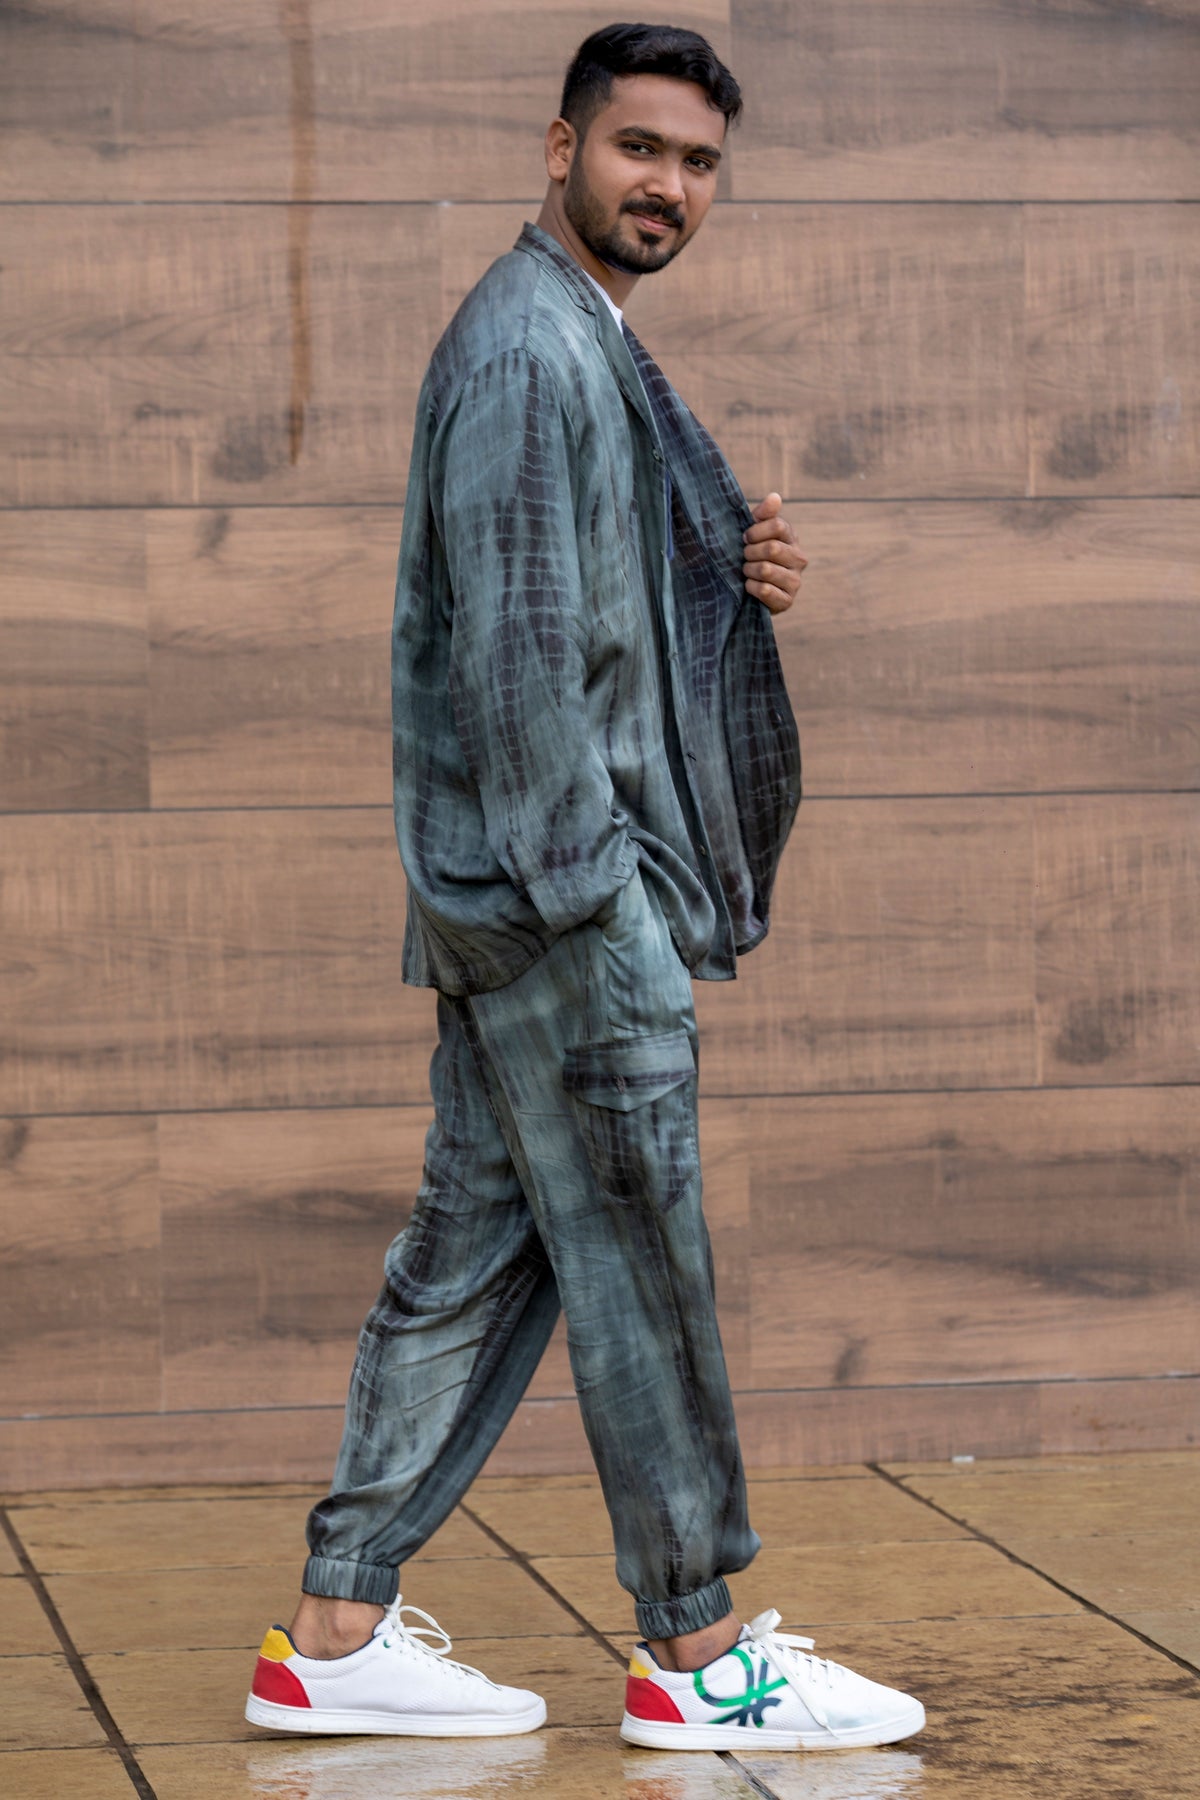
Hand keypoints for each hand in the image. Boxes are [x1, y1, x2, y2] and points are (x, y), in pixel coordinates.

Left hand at [743, 493, 806, 614]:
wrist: (749, 592)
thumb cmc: (752, 556)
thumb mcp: (755, 533)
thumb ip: (764, 515)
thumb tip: (774, 497)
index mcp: (791, 538)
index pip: (778, 525)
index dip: (756, 531)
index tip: (745, 537)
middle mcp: (799, 559)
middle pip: (772, 548)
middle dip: (750, 552)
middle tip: (744, 556)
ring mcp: (795, 581)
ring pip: (766, 570)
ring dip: (749, 570)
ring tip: (746, 571)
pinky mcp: (787, 601)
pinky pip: (765, 590)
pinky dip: (751, 587)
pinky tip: (749, 586)